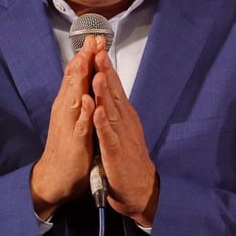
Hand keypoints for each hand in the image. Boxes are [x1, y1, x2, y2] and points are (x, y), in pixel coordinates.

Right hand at [30, 35, 100, 219]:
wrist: (56, 175)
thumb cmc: (69, 144)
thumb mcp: (75, 116)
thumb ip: (78, 96)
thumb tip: (83, 76)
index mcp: (70, 103)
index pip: (77, 74)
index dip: (86, 55)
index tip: (95, 36)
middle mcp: (66, 109)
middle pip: (74, 79)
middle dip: (83, 58)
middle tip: (91, 38)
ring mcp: (69, 124)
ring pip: (74, 97)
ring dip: (80, 79)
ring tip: (86, 61)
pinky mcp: (74, 141)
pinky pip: (80, 125)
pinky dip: (84, 113)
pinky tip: (87, 101)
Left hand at [92, 47, 158, 226]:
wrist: (138, 186)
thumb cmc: (127, 156)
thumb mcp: (122, 128)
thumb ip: (117, 110)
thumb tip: (110, 90)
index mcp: (124, 115)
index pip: (114, 87)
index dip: (107, 69)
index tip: (99, 49)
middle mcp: (125, 121)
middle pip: (114, 93)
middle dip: (106, 72)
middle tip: (100, 52)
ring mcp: (121, 136)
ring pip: (111, 110)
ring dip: (104, 93)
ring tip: (98, 75)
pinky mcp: (115, 152)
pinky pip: (108, 136)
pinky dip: (102, 123)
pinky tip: (98, 111)